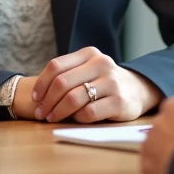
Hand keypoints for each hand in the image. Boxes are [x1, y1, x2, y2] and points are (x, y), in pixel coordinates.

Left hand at [31, 47, 162, 122]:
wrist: (138, 89)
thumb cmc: (104, 82)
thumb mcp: (88, 69)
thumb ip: (68, 74)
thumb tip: (38, 94)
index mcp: (89, 53)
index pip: (56, 66)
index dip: (41, 83)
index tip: (35, 98)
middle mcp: (101, 64)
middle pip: (62, 83)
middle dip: (47, 100)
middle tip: (40, 113)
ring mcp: (111, 82)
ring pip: (74, 98)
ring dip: (58, 111)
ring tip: (51, 118)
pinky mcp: (119, 102)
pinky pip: (89, 113)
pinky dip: (77, 118)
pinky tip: (75, 120)